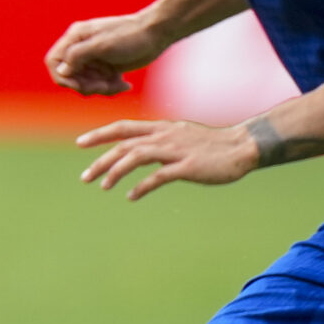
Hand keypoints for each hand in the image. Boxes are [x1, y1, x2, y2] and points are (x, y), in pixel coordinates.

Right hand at [46, 10, 168, 94]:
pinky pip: (100, 84)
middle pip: (71, 76)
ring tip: (119, 85)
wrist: (157, 33)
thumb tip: (61, 71)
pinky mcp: (107, 66)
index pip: (54, 62)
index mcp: (75, 38)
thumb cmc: (131, 35)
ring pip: (86, 83)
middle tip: (104, 86)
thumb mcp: (102, 45)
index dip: (62, 77)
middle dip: (86, 85)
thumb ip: (77, 56)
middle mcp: (82, 48)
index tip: (79, 85)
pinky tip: (125, 84)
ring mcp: (94, 58)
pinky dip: (111, 88)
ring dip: (101, 89)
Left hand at [77, 118, 260, 199]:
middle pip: (124, 145)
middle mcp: (164, 136)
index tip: (80, 143)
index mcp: (161, 128)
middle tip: (85, 177)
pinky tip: (131, 196)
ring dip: (115, 172)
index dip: (100, 134)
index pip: (123, 127)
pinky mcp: (187, 166)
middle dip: (101, 160)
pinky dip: (141, 187)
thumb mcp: (180, 134)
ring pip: (135, 157)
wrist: (242, 146)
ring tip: (103, 186)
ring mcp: (175, 150)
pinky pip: (158, 177)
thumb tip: (140, 148)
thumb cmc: (211, 144)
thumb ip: (159, 139)